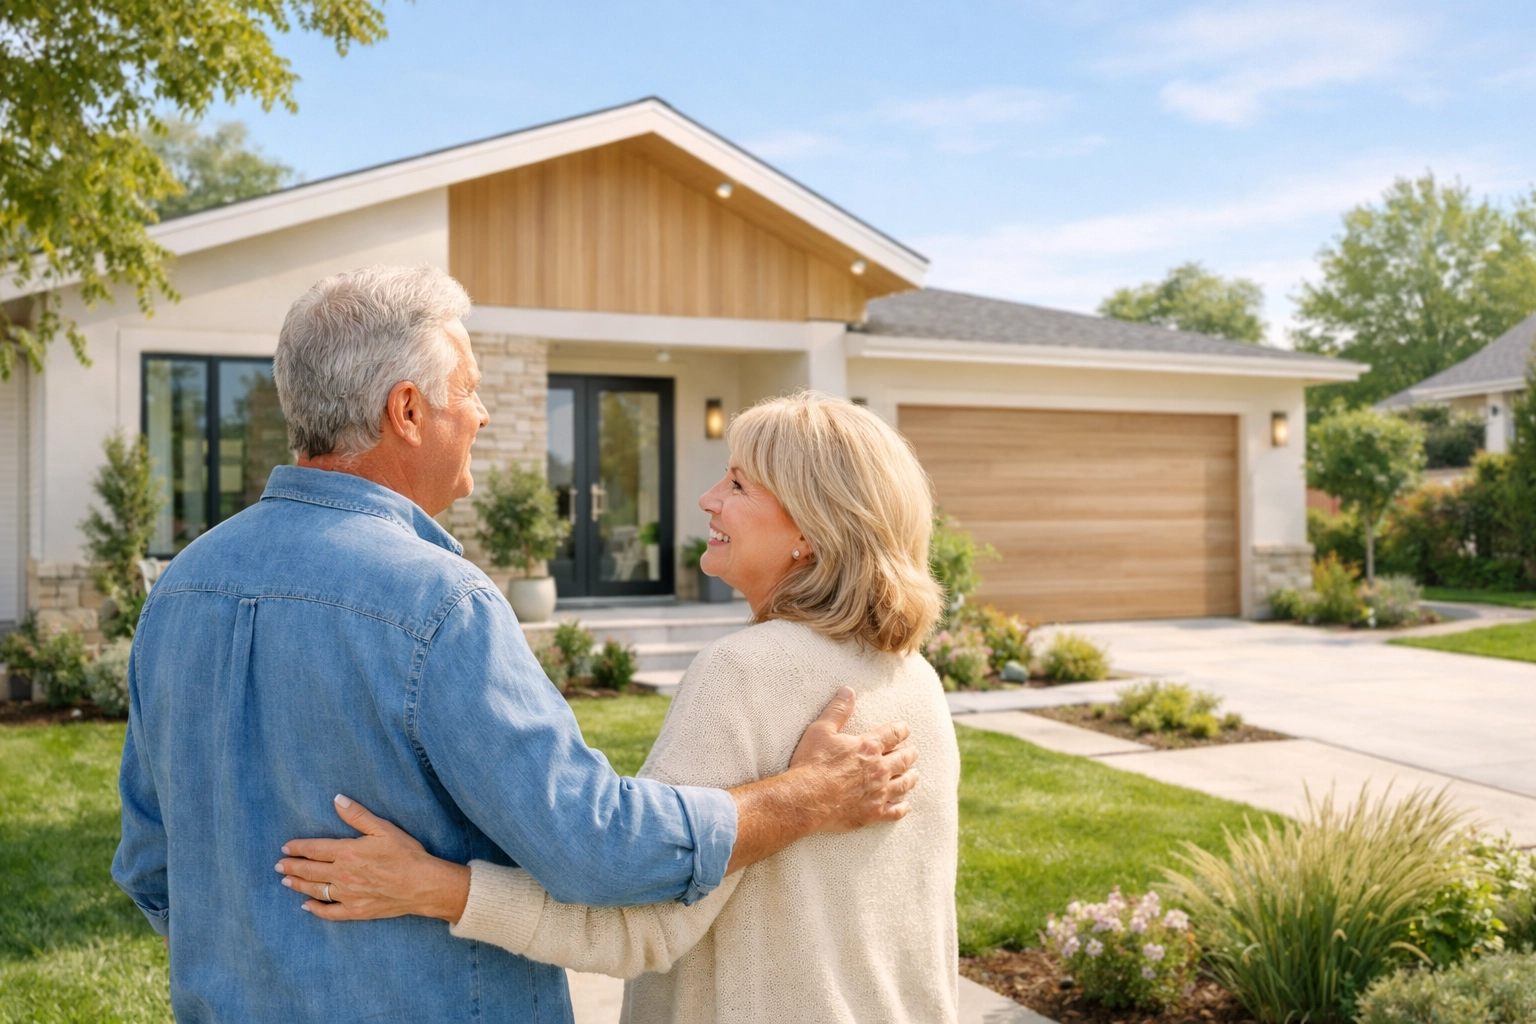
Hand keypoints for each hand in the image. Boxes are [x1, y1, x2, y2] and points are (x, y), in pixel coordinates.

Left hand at [275, 795, 470, 923]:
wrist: (421, 885)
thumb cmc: (405, 854)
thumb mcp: (384, 828)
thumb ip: (358, 815)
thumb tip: (337, 799)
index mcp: (347, 852)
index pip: (315, 849)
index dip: (298, 847)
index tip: (285, 847)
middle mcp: (342, 875)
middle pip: (310, 870)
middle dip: (292, 866)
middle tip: (279, 865)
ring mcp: (347, 895)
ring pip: (315, 890)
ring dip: (298, 885)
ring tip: (286, 881)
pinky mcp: (355, 911)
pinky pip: (330, 912)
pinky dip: (316, 909)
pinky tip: (307, 906)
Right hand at [788, 686, 918, 832]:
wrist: (806, 798)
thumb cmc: (812, 763)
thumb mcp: (821, 730)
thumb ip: (837, 710)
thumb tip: (848, 691)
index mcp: (868, 747)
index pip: (893, 734)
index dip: (901, 730)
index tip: (905, 729)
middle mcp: (879, 769)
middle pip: (903, 759)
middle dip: (909, 754)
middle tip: (913, 752)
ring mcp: (878, 793)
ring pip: (903, 784)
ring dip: (910, 778)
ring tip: (914, 775)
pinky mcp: (873, 814)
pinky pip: (895, 811)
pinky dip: (902, 807)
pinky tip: (905, 805)